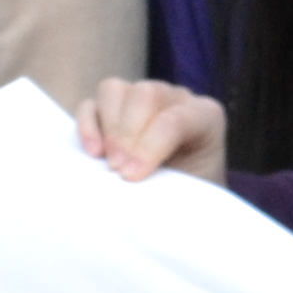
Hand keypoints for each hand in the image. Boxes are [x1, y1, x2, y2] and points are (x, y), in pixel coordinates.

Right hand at [76, 80, 227, 185]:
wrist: (183, 202)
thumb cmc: (190, 198)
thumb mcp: (193, 193)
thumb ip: (175, 187)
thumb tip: (138, 187)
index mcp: (205, 116)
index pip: (176, 119)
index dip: (151, 146)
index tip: (131, 176)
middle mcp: (174, 99)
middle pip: (146, 94)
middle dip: (128, 134)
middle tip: (118, 169)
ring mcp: (141, 99)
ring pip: (116, 90)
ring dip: (108, 126)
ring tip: (105, 161)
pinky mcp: (112, 109)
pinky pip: (92, 103)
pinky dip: (87, 124)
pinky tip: (92, 152)